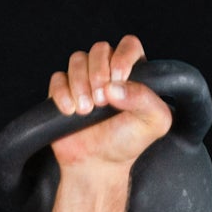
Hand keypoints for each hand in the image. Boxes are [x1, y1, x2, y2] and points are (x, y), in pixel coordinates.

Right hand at [45, 35, 170, 171]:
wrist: (98, 166)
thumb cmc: (126, 144)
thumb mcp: (153, 123)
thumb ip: (146, 99)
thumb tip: (115, 86)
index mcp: (132, 73)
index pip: (128, 45)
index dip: (122, 57)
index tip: (118, 80)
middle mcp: (108, 72)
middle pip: (99, 49)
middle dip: (99, 73)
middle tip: (102, 102)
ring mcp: (84, 79)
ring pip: (77, 60)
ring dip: (80, 84)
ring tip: (86, 110)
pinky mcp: (64, 91)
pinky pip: (57, 78)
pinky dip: (62, 93)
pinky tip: (70, 111)